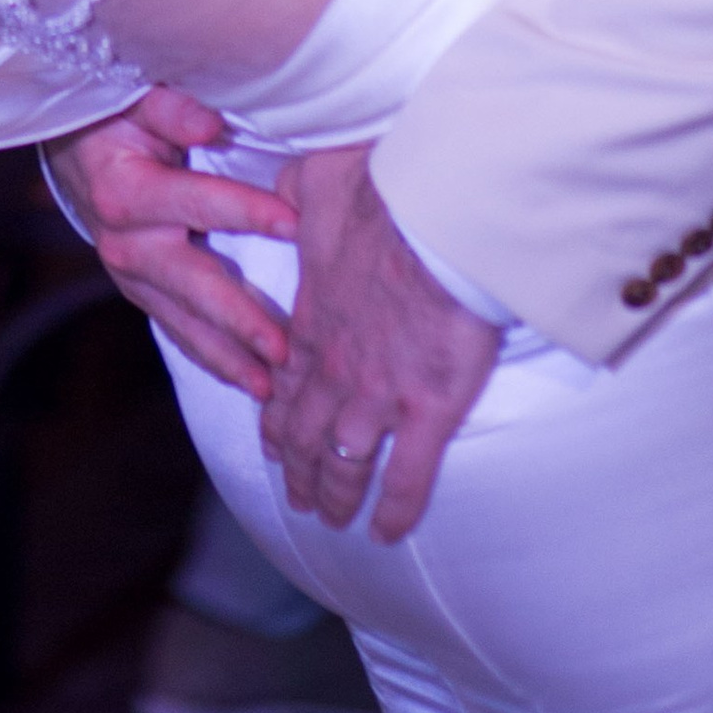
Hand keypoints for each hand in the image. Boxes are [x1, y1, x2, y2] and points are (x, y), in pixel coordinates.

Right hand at [46, 87, 299, 398]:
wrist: (72, 148)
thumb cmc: (115, 116)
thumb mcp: (135, 100)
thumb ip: (171, 109)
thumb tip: (210, 123)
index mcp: (126, 191)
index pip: (197, 202)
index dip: (247, 211)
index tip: (295, 224)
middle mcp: (124, 242)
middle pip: (192, 284)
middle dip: (240, 318)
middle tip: (284, 349)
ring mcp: (129, 276)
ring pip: (184, 322)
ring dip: (228, 356)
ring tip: (271, 387)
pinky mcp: (139, 292)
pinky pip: (176, 329)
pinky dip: (210, 356)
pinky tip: (243, 379)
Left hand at [262, 145, 497, 542]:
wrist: (439, 215)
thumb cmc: (381, 190)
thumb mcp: (313, 180)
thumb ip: (289, 191)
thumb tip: (278, 185)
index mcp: (311, 318)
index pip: (284, 382)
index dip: (276, 416)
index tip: (273, 439)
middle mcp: (336, 368)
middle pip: (306, 433)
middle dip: (297, 469)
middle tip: (296, 495)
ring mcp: (379, 395)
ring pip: (346, 463)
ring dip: (334, 496)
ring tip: (331, 520)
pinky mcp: (427, 410)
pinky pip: (406, 477)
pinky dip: (395, 510)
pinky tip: (388, 533)